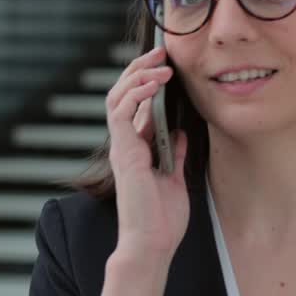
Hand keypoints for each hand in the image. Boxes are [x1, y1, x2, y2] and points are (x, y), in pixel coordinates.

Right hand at [104, 46, 189, 262]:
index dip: (146, 81)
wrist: (152, 243)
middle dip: (139, 69)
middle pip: (122, 94)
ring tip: (159, 62)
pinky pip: (121, 112)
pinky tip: (153, 83)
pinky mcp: (124, 152)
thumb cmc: (162, 219)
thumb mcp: (175, 178)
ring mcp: (123, 147)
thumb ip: (174, 153)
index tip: (166, 64)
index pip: (135, 105)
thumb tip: (179, 132)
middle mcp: (126, 144)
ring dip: (138, 75)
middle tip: (160, 52)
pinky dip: (136, 94)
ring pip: (117, 97)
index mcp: (137, 148)